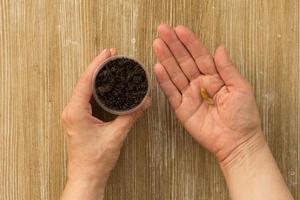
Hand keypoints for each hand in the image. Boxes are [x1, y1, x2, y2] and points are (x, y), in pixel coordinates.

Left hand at [61, 48, 150, 199]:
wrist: (87, 176)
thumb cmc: (96, 160)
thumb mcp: (116, 135)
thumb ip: (131, 116)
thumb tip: (144, 102)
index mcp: (76, 112)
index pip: (86, 81)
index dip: (97, 65)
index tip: (107, 53)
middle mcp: (71, 111)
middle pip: (83, 81)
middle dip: (97, 66)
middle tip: (110, 55)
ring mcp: (72, 115)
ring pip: (82, 88)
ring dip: (94, 75)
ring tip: (106, 64)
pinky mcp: (77, 119)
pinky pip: (83, 97)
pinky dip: (93, 86)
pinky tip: (100, 82)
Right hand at [153, 24, 262, 162]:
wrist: (236, 142)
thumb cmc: (243, 116)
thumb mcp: (240, 88)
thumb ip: (227, 68)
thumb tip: (220, 48)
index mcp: (215, 77)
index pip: (200, 55)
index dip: (190, 42)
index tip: (180, 30)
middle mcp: (200, 83)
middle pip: (184, 61)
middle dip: (174, 46)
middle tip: (162, 30)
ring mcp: (189, 95)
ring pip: (175, 73)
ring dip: (166, 59)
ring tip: (157, 44)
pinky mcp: (182, 108)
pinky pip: (171, 92)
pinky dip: (164, 80)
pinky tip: (158, 67)